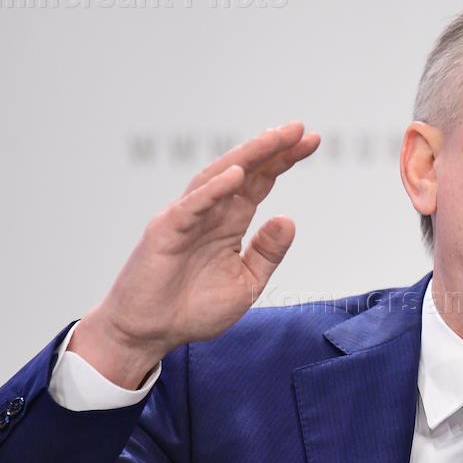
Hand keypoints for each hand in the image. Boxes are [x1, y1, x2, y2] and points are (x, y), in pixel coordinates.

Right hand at [70, 121, 320, 387]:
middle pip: (243, 171)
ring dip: (247, 157)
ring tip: (274, 140)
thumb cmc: (193, 309)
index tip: (312, 141)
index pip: (260, 182)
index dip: (284, 160)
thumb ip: (267, 253)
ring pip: (217, 178)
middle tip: (299, 129)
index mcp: (229, 222)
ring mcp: (186, 218)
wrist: (150, 334)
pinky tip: (236, 174)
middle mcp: (209, 212)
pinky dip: (213, 190)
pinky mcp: (165, 232)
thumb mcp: (245, 283)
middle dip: (271, 149)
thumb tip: (289, 219)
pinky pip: (192, 206)